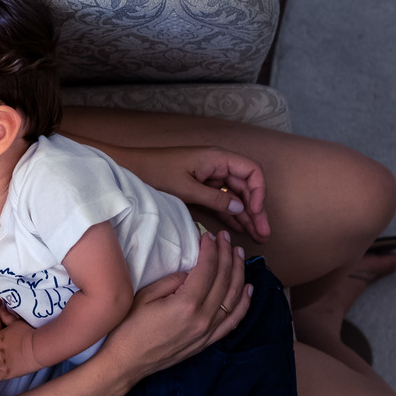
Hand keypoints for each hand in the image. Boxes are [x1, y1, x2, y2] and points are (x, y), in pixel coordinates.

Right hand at [98, 230, 250, 384]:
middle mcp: (203, 319)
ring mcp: (207, 332)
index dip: (211, 249)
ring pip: (234, 298)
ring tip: (239, 254)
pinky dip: (244, 304)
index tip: (209, 235)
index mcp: (186, 304)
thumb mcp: (146, 296)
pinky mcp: (207, 342)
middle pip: (224, 280)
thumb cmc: (129, 328)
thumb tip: (191, 272)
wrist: (126, 363)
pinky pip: (233, 321)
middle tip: (226, 239)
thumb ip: (173, 280)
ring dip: (239, 273)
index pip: (207, 269)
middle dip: (227, 255)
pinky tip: (249, 288)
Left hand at [126, 145, 269, 242]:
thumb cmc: (155, 172)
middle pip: (246, 187)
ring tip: (257, 236)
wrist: (131, 169)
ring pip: (236, 197)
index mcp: (217, 158)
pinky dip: (231, 215)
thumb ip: (215, 198)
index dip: (258, 192)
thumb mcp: (186, 188)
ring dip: (247, 216)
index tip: (255, 212)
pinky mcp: (201, 188)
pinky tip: (240, 229)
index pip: (251, 172)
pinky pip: (222, 201)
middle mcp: (218, 166)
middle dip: (257, 210)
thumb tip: (240, 208)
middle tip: (264, 233)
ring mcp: (210, 177)